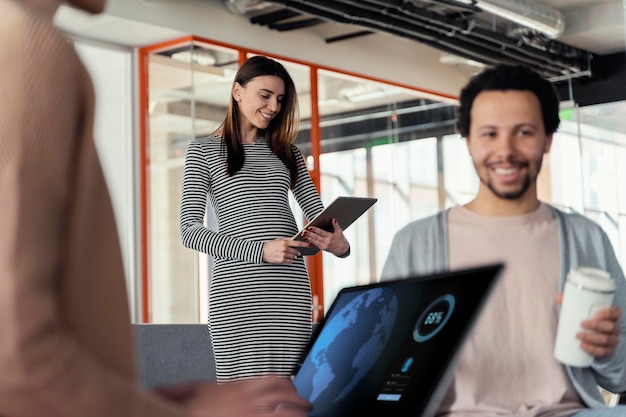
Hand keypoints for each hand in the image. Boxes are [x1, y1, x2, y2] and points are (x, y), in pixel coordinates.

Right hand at [153, 377, 311, 416]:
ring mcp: (251, 412)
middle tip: (305, 405)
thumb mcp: (193, 392)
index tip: (291, 389)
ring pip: (284, 408)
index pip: (269, 379)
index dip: (284, 384)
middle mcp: (246, 397)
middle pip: (281, 392)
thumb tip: (171, 385)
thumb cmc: (190, 409)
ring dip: (297, 411)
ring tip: (304, 415)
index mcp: (235, 387)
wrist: (182, 414)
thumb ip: (191, 387)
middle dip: (296, 398)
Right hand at [263, 238, 308, 263]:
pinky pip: (290, 261)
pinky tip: (286, 258)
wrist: (262, 252)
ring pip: (294, 257)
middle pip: (296, 251)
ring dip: (293, 256)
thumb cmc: (271, 245)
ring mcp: (283, 255)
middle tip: (298, 252)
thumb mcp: (279, 240)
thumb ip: (288, 239)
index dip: (305, 244)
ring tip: (288, 254)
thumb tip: (296, 239)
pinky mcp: (281, 260)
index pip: (297, 243)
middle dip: (298, 252)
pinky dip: (290, 260)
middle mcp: (285, 249)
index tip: (309, 245)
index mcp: (285, 242)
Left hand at [301, 218, 348, 256]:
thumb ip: (336, 225)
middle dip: (309, 234)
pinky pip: (315, 244)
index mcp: (331, 237)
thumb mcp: (339, 232)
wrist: (342, 250)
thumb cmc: (341, 240)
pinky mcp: (322, 248)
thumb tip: (333, 219)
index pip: (321, 232)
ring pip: (314, 241)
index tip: (310, 227)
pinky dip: (310, 241)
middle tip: (304, 231)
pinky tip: (306, 238)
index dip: (315, 230)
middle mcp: (327, 242)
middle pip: (316, 237)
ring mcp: (324, 246)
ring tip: (303, 235)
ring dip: (308, 238)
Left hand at [555, 293, 621, 359]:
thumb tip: (558, 297)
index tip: (596, 314)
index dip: (609, 313)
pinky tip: (583, 346)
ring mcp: (612, 340)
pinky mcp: (608, 351)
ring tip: (578, 335)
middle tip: (581, 324)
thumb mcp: (582, 312)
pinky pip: (603, 351)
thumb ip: (571, 303)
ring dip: (592, 338)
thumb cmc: (587, 320)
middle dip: (596, 326)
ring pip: (606, 340)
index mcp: (611, 316)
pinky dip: (592, 349)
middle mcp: (615, 328)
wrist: (591, 339)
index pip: (616, 312)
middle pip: (611, 326)